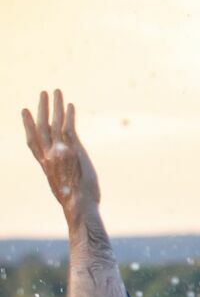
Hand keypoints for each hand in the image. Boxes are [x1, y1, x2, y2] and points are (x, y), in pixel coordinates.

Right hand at [21, 89, 101, 224]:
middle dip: (41, 108)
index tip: (24, 111)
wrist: (79, 206)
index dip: (27, 125)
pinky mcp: (72, 150)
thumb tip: (67, 181)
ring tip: (55, 91)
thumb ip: (62, 177)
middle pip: (42, 126)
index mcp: (45, 164)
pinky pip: (69, 128)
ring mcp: (59, 151)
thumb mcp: (63, 188)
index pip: (32, 141)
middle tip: (42, 93)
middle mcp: (49, 155)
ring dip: (55, 105)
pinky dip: (69, 115)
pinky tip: (70, 105)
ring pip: (55, 123)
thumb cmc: (75, 203)